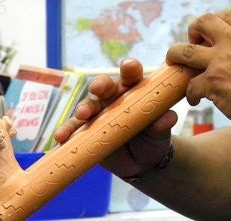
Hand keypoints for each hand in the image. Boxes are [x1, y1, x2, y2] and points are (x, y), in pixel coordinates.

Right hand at [54, 58, 177, 177]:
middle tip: (99, 88)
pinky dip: (67, 131)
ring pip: (88, 105)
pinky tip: (61, 136)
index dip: (131, 68)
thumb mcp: (160, 134)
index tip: (130, 67)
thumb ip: (162, 125)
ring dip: (83, 108)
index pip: (132, 75)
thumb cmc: (154, 139)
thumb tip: (169, 117)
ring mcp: (98, 113)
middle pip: (105, 86)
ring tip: (82, 115)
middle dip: (101, 85)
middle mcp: (114, 98)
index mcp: (134, 91)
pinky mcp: (86, 130)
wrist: (143, 162)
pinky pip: (74, 129)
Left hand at [166, 10, 230, 134]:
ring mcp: (220, 62)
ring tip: (174, 61)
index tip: (214, 32)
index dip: (218, 21)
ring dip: (175, 56)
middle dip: (194, 30)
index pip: (228, 15)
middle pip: (203, 22)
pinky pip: (191, 85)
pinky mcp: (212, 83)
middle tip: (193, 41)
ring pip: (183, 51)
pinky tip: (195, 100)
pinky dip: (191, 94)